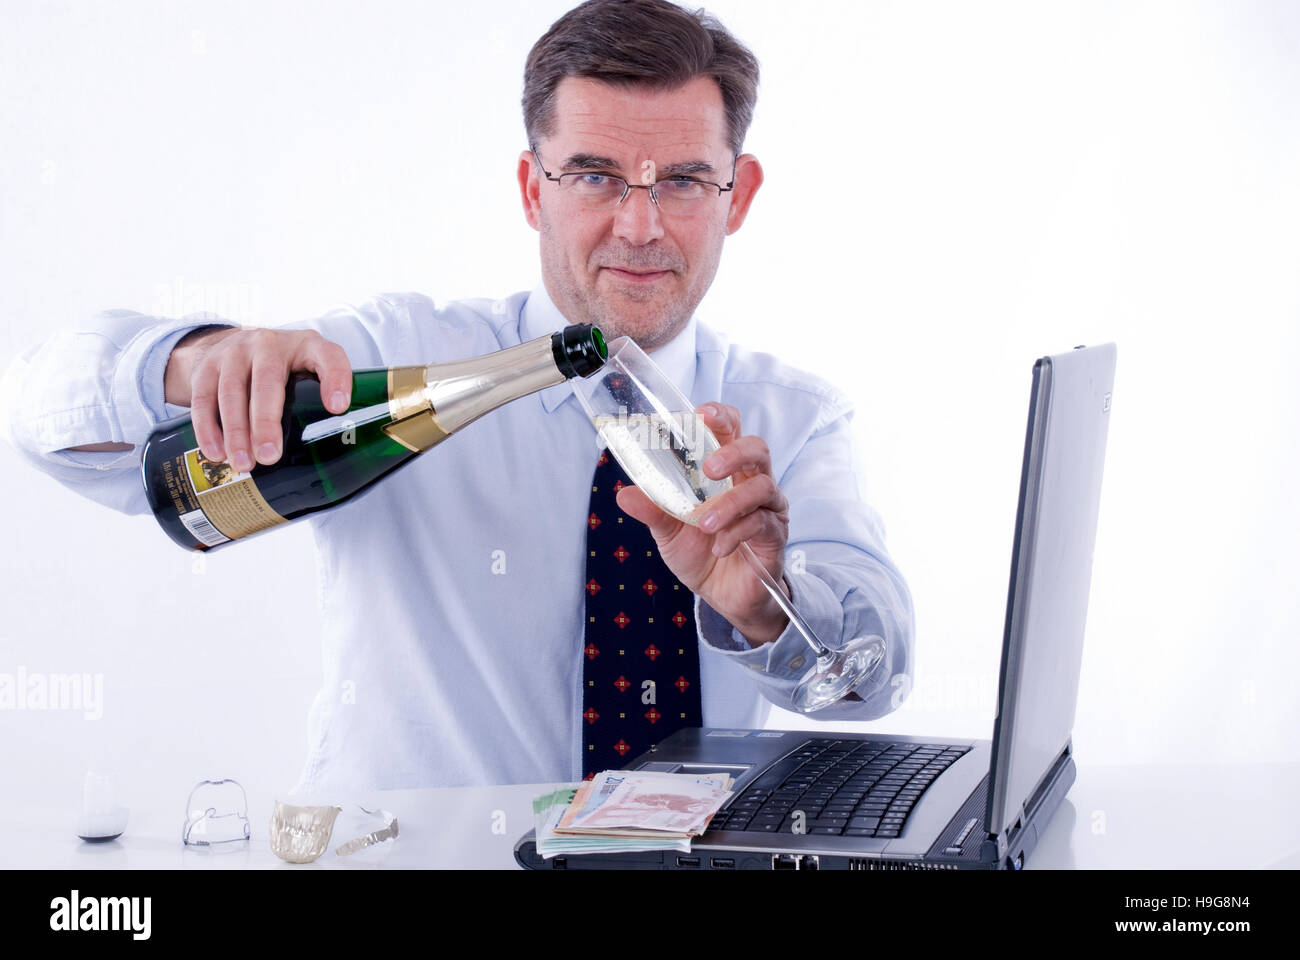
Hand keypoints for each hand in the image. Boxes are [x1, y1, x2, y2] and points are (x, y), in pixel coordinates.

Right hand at [164, 327, 352, 471]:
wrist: (235, 345)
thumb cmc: (285, 368)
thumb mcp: (310, 371)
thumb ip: (326, 399)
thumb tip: (343, 453)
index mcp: (307, 346)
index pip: (328, 356)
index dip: (335, 379)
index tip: (337, 408)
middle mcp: (269, 343)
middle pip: (267, 380)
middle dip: (266, 422)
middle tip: (270, 457)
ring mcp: (235, 352)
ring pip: (231, 391)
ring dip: (236, 431)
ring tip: (244, 464)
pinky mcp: (207, 366)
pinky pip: (203, 398)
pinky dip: (208, 429)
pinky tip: (216, 453)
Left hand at [615, 402, 791, 645]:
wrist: (722, 595)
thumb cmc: (699, 553)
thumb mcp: (668, 531)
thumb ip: (652, 510)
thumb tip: (623, 494)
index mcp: (726, 471)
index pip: (731, 430)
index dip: (721, 416)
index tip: (702, 414)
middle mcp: (751, 481)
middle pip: (757, 448)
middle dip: (733, 452)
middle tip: (708, 468)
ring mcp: (768, 507)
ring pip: (762, 486)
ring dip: (730, 503)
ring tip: (705, 524)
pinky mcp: (776, 534)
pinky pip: (763, 523)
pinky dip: (737, 533)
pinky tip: (720, 548)